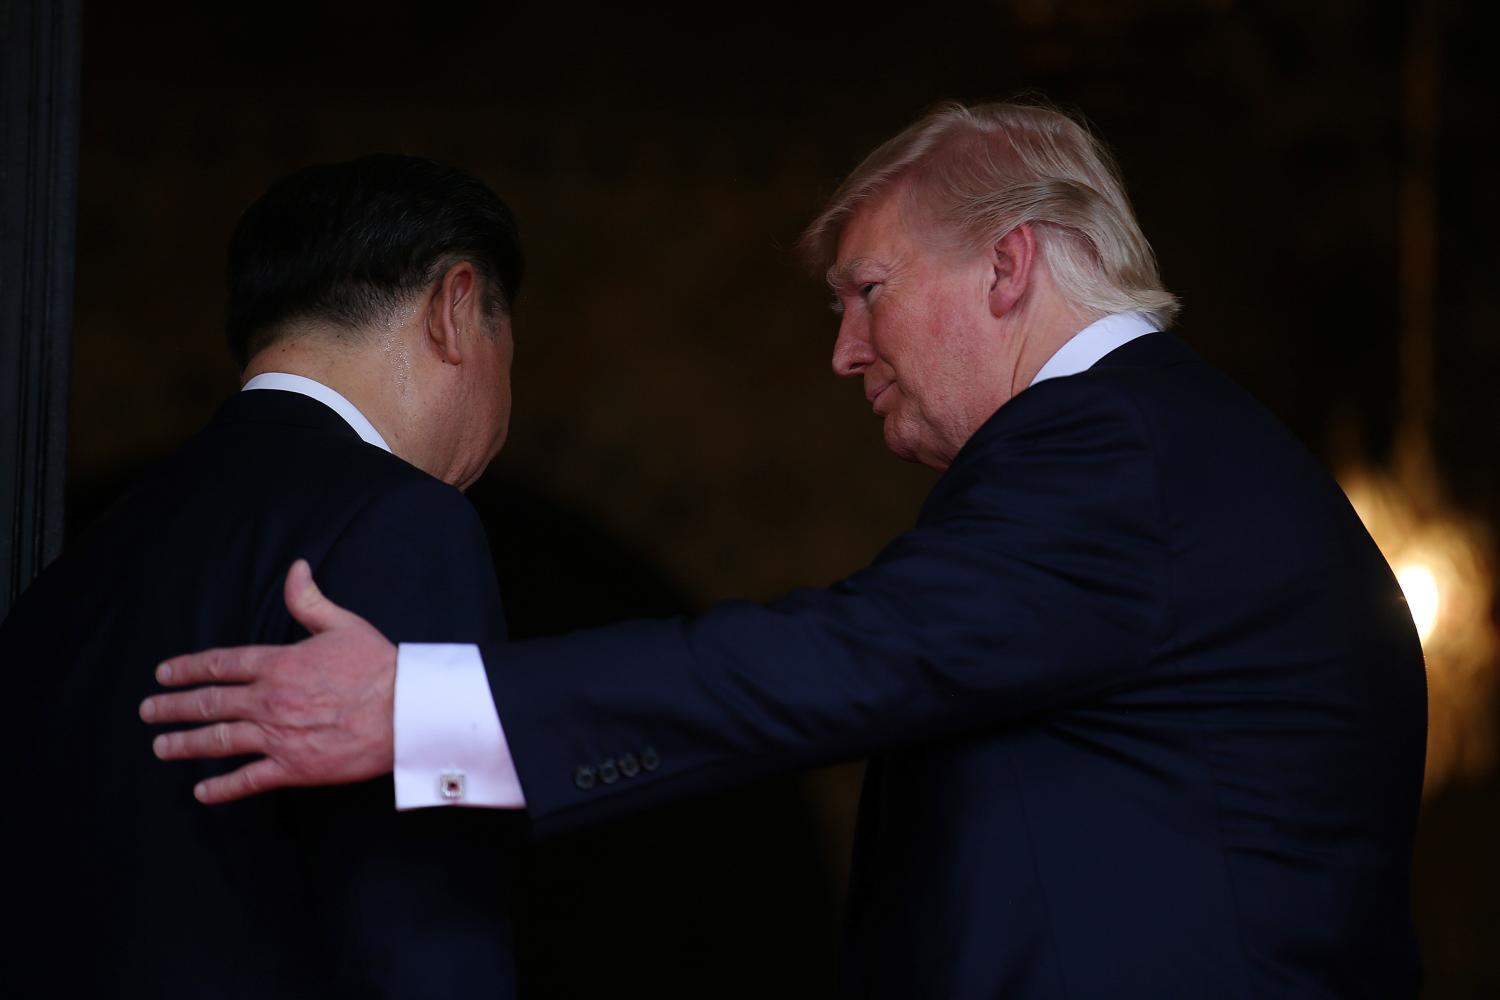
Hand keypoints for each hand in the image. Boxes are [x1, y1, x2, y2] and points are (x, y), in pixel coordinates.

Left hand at [140, 559, 396, 803]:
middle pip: (208, 703)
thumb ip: (310, 600)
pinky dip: (221, 788)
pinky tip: (202, 791)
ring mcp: (278, 736)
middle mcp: (269, 700)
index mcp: (279, 664)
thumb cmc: (379, 667)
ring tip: (161, 746)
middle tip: (148, 710)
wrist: (405, 712)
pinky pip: (248, 780)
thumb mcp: (343, 625)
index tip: (163, 674)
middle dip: (173, 707)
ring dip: (185, 744)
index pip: (220, 665)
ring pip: (218, 741)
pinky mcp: (294, 767)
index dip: (187, 668)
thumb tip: (295, 568)